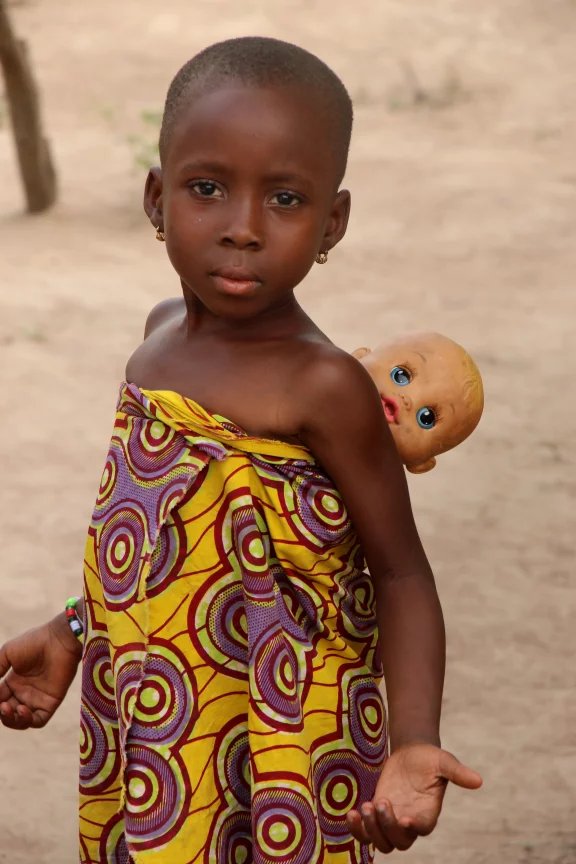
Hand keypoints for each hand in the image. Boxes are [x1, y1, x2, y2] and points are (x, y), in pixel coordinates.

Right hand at [0, 613, 81, 729]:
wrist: (58, 640)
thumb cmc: (34, 642)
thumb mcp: (7, 653)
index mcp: (14, 682)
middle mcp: (25, 692)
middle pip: (8, 713)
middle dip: (0, 713)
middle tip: (0, 704)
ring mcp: (38, 698)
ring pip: (20, 721)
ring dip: (10, 720)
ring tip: (6, 707)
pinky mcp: (51, 702)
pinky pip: (39, 721)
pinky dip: (27, 720)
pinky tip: (22, 709)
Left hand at [346, 742, 481, 852]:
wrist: (412, 754)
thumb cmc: (430, 758)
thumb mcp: (444, 762)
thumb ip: (457, 773)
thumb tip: (479, 780)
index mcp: (428, 813)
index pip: (422, 829)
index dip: (413, 827)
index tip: (405, 816)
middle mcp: (411, 822)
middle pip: (400, 842)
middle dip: (387, 827)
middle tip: (381, 801)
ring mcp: (393, 820)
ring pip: (382, 843)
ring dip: (371, 830)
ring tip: (364, 807)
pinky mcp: (378, 814)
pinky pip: (366, 833)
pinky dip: (358, 829)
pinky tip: (351, 813)